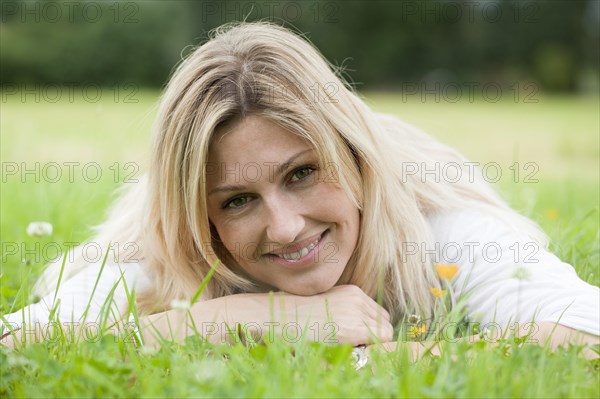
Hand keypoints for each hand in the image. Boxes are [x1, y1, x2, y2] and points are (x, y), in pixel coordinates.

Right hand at [145, 284, 392, 346]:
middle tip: (353, 347)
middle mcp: (356, 297)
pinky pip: (380, 341)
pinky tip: (347, 351)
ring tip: (347, 349)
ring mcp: (355, 311)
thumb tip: (369, 333)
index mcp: (351, 292)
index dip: (373, 331)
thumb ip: (345, 315)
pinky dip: (369, 350)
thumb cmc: (294, 319)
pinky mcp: (350, 328)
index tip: (359, 341)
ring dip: (372, 344)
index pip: (380, 315)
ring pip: (385, 333)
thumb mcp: (324, 310)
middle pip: (386, 322)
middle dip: (375, 337)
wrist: (269, 318)